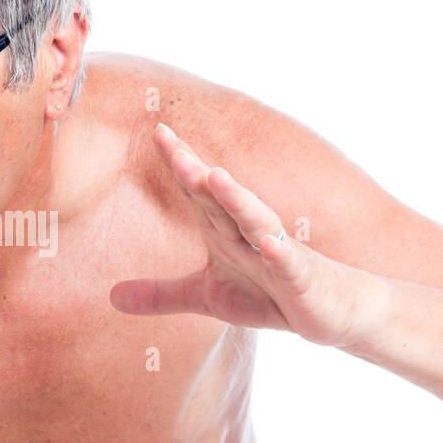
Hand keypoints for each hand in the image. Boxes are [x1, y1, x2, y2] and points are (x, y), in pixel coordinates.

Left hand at [109, 123, 369, 347]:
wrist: (332, 311)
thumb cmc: (270, 295)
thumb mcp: (208, 298)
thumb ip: (161, 295)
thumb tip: (110, 297)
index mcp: (225, 232)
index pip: (199, 193)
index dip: (180, 163)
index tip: (159, 132)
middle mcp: (250, 234)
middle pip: (221, 199)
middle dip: (197, 173)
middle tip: (172, 147)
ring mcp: (278, 254)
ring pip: (256, 222)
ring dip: (237, 199)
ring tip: (216, 176)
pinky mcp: (302, 281)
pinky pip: (289, 265)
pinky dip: (279, 253)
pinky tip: (268, 242)